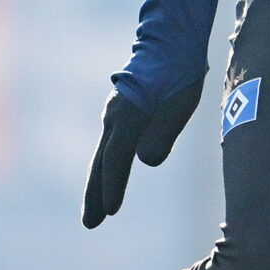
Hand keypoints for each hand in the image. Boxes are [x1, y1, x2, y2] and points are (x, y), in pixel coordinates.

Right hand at [81, 78, 203, 227]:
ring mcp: (113, 116)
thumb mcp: (180, 104)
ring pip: (102, 157)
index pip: (116, 159)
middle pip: (101, 163)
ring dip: (98, 186)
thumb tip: (144, 160)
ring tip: (95, 213)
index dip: (112, 186)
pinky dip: (106, 169)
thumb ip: (163, 133)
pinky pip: (110, 149)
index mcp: (128, 116)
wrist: (170, 46)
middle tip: (90, 224)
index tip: (110, 212)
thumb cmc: (179, 75)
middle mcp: (114, 117)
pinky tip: (107, 182)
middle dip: (95, 195)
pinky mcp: (120, 116)